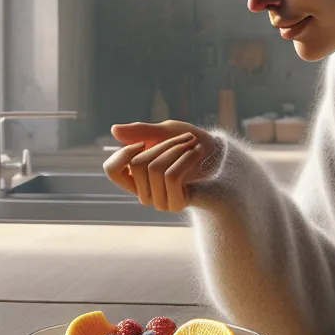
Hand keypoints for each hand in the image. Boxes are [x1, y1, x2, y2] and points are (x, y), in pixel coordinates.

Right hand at [103, 120, 218, 211]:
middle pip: (137, 163)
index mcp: (137, 178)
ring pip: (155, 168)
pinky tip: (197, 153)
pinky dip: (185, 158)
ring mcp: (160, 201)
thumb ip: (142, 131)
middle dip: (162, 144)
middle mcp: (145, 193)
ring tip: (192, 144)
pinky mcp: (177, 203)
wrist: (222, 159)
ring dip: (177, 148)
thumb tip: (114, 130)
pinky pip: (171, 176)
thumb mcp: (167, 131)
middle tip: (184, 138)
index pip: (112, 171)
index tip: (142, 143)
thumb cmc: (192, 145)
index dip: (123, 154)